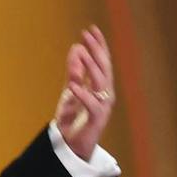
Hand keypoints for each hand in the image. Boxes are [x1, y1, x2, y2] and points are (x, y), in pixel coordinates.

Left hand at [54, 24, 114, 160]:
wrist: (70, 146)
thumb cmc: (73, 120)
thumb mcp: (70, 92)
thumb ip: (74, 72)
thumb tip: (76, 48)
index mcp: (100, 87)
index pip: (101, 62)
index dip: (98, 45)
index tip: (91, 29)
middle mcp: (105, 94)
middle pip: (103, 68)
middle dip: (96, 50)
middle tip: (86, 35)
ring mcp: (103, 107)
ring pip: (100, 83)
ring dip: (90, 67)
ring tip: (81, 52)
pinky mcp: (97, 120)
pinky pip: (92, 105)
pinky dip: (83, 94)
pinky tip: (73, 85)